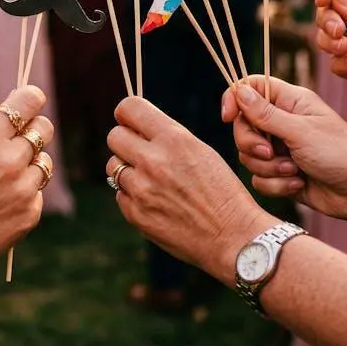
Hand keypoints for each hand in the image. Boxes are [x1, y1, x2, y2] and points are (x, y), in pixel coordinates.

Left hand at [106, 96, 272, 283]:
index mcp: (174, 140)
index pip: (129, 108)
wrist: (233, 237)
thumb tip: (136, 128)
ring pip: (114, 166)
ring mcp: (141, 189)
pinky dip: (133, 196)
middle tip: (139, 151)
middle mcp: (153, 161)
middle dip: (125, 141)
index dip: (127, 114)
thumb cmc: (222, 192)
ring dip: (127, 169)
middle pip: (114, 137)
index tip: (132, 122)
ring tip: (151, 179)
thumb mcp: (201, 152)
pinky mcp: (135, 214)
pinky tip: (156, 202)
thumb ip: (167, 138)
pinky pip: (120, 194)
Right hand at [222, 77, 346, 224]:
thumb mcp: (300, 130)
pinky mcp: (283, 174)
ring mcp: (282, 149)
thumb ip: (265, 113)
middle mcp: (283, 122)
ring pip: (249, 155)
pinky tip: (299, 184)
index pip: (250, 88)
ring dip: (269, 168)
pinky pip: (259, 179)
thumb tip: (238, 90)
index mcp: (290, 101)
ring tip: (295, 170)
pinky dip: (276, 184)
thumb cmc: (342, 153)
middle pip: (243, 126)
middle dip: (252, 143)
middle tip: (272, 152)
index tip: (228, 117)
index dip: (234, 100)